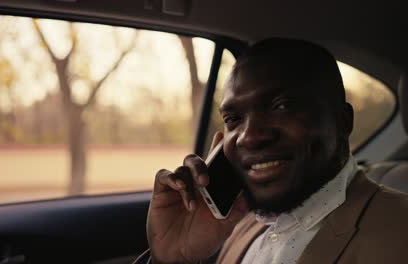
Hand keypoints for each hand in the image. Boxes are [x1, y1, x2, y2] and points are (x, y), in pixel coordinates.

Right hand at [147, 132, 247, 262]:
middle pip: (196, 161)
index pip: (215, 165)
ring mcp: (177, 187)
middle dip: (202, 167)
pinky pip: (165, 175)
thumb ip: (235, 211)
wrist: (178, 256)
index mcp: (210, 189)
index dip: (217, 149)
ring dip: (188, 183)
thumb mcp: (223, 228)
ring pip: (182, 168)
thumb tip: (245, 195)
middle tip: (206, 182)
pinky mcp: (162, 191)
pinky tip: (180, 190)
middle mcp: (194, 184)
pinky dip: (172, 179)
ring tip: (191, 205)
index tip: (222, 135)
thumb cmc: (202, 240)